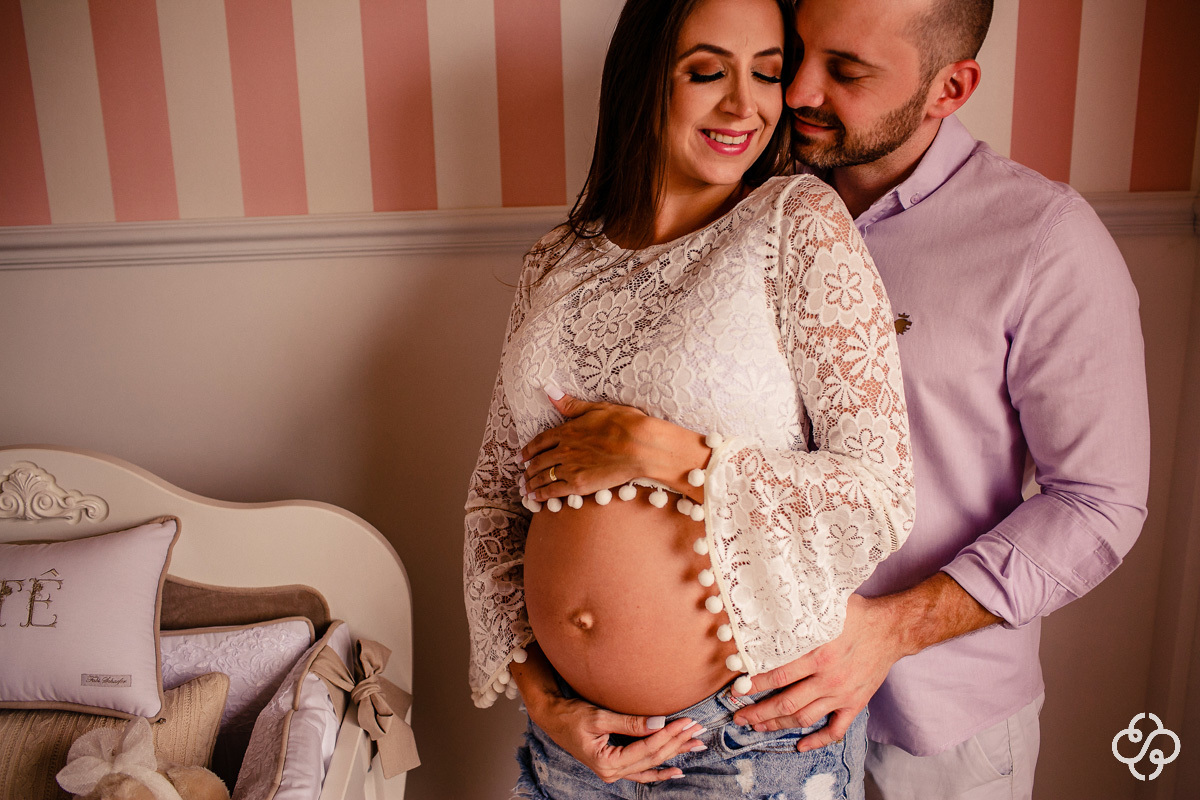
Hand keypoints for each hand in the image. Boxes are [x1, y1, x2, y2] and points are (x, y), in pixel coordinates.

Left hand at [520, 387, 706, 501]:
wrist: (641, 447)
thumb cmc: (626, 424)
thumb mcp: (597, 408)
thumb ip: (571, 404)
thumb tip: (550, 390)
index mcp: (568, 430)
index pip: (540, 441)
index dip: (529, 450)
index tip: (522, 456)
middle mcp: (564, 449)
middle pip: (539, 461)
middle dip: (528, 469)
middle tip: (522, 475)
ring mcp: (570, 468)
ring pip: (543, 477)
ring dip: (531, 483)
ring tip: (525, 489)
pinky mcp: (579, 484)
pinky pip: (554, 491)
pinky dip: (541, 495)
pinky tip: (535, 498)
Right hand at [530, 693, 705, 782]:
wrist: (552, 718)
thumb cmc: (570, 715)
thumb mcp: (598, 717)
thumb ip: (630, 723)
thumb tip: (659, 722)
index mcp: (606, 762)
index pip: (647, 749)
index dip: (669, 735)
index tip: (687, 721)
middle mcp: (612, 772)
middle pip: (653, 757)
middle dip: (677, 742)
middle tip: (698, 729)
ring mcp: (614, 772)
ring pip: (651, 764)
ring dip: (674, 753)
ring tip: (697, 744)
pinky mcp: (616, 766)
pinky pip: (642, 772)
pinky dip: (659, 772)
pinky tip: (677, 769)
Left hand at [730, 594, 903, 751]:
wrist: (891, 630)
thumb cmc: (856, 615)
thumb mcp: (825, 609)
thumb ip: (798, 613)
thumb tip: (769, 602)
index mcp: (818, 655)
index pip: (778, 677)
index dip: (755, 686)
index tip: (737, 690)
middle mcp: (828, 679)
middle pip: (786, 704)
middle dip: (759, 712)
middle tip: (739, 717)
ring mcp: (842, 695)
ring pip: (804, 718)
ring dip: (778, 725)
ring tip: (758, 727)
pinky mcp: (855, 704)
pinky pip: (835, 730)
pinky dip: (817, 741)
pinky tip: (800, 745)